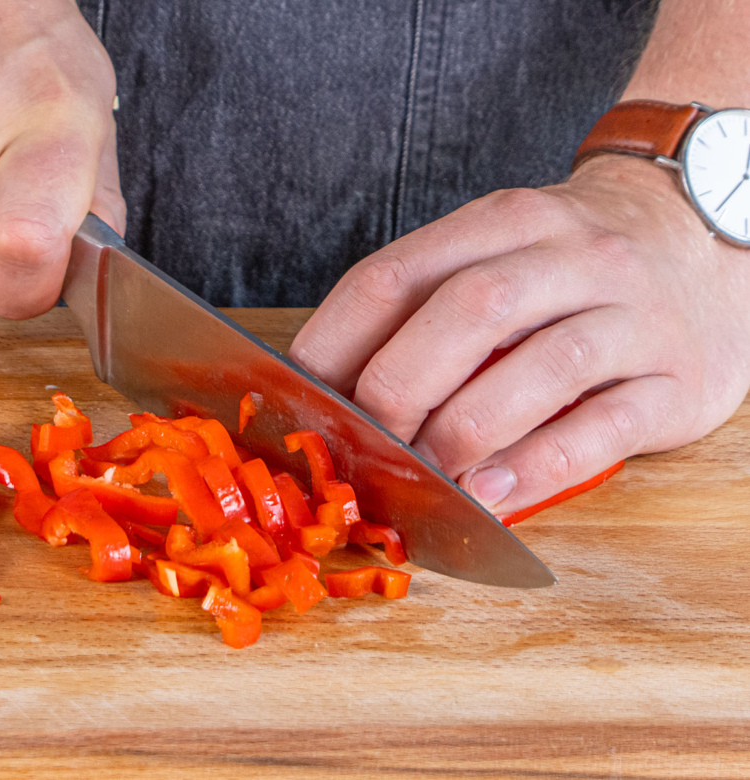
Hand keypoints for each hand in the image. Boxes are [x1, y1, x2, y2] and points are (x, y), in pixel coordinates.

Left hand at [289, 156, 749, 514]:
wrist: (707, 237)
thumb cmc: (571, 268)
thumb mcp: (500, 254)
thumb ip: (426, 308)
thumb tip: (331, 392)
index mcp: (504, 221)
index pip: (396, 274)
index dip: (334, 343)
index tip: (298, 399)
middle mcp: (572, 256)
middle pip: (468, 311)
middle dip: (399, 387)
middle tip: (365, 445)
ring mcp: (633, 315)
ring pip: (540, 366)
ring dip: (464, 432)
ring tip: (424, 478)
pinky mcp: (678, 379)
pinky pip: (602, 426)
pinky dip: (536, 467)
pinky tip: (491, 497)